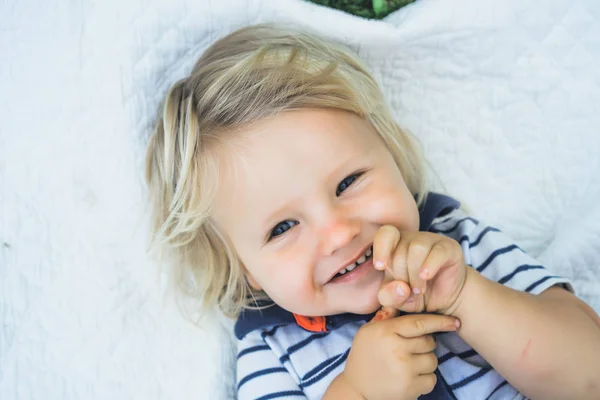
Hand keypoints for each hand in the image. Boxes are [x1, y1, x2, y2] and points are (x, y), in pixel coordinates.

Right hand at [341, 313, 459, 399]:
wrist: (356, 390)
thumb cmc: (364, 356)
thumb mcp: (368, 331)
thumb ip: (387, 316)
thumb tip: (400, 292)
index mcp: (386, 331)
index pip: (419, 323)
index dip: (439, 321)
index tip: (455, 322)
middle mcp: (396, 348)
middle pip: (429, 342)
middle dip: (425, 344)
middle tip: (410, 349)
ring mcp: (404, 369)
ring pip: (433, 360)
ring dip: (425, 362)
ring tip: (408, 364)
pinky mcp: (410, 388)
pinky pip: (432, 379)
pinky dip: (424, 379)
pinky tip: (409, 378)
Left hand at [373, 227, 466, 314]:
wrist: (447, 300)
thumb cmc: (417, 295)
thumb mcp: (397, 301)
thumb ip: (388, 296)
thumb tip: (400, 287)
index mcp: (393, 246)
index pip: (384, 234)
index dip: (380, 248)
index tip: (380, 267)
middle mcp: (410, 239)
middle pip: (399, 250)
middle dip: (401, 275)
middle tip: (410, 291)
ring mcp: (430, 240)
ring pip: (416, 249)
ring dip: (415, 274)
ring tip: (420, 290)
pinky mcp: (448, 247)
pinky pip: (437, 252)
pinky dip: (429, 266)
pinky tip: (427, 277)